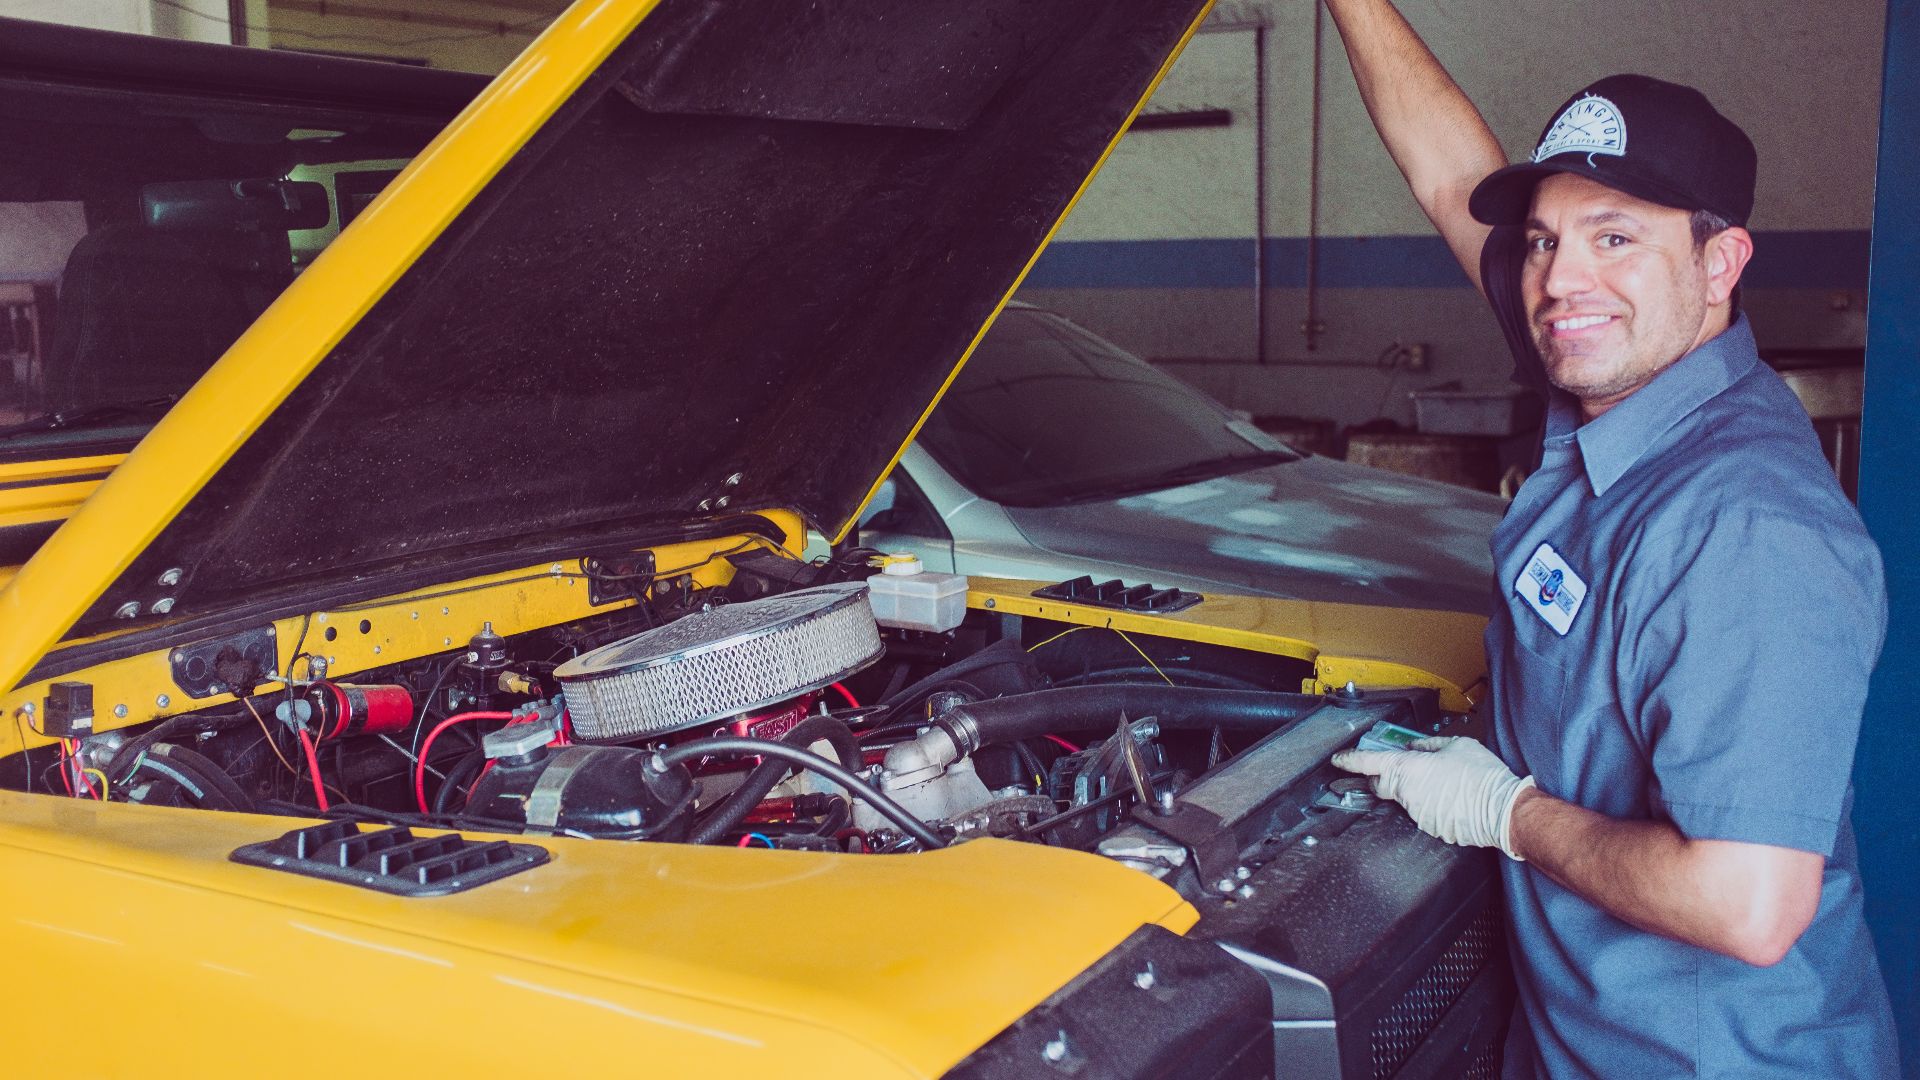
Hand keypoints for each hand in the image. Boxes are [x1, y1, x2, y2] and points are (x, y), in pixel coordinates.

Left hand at [1332, 736, 1535, 859]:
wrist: (1503, 809)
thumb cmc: (1482, 775)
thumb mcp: (1456, 745)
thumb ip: (1429, 745)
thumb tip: (1415, 747)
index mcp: (1408, 768)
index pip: (1368, 763)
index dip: (1350, 761)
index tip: (1338, 760)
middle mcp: (1407, 793)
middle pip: (1381, 785)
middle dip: (1381, 777)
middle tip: (1396, 769)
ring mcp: (1417, 813)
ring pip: (1405, 799)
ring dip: (1414, 791)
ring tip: (1443, 783)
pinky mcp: (1430, 828)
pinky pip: (1423, 813)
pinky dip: (1431, 805)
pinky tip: (1450, 798)